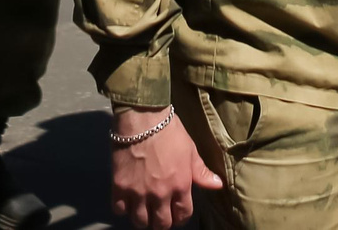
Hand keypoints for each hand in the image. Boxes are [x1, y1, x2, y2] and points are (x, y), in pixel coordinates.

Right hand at [110, 107, 220, 229]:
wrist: (143, 118)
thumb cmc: (170, 131)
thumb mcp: (191, 150)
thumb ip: (201, 172)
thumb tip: (218, 185)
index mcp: (180, 186)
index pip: (183, 215)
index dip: (180, 217)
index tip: (176, 213)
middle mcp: (160, 194)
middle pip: (161, 224)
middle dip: (162, 222)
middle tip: (158, 214)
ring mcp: (138, 192)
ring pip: (140, 222)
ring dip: (142, 219)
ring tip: (143, 210)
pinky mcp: (119, 186)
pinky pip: (119, 210)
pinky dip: (123, 208)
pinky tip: (127, 200)